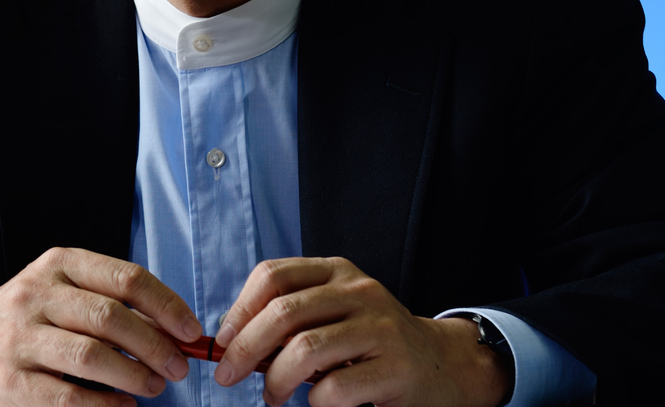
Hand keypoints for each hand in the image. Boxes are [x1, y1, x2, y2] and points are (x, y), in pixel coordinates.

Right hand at [0, 247, 201, 406]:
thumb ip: (112, 302)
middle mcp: (36, 295)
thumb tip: (175, 330)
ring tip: (155, 386)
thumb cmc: (31, 316)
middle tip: (179, 366)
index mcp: (58, 265)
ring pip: (89, 356)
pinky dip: (104, 405)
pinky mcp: (10, 382)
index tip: (191, 331)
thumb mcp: (64, 291)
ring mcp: (19, 339)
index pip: (125, 278)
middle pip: (110, 318)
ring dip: (133, 375)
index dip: (166, 306)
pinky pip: (67, 397)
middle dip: (155, 346)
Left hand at [211, 257, 511, 406]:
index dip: (239, 309)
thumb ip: (293, 316)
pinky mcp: (395, 370)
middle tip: (227, 375)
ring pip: (304, 350)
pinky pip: (334, 389)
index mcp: (338, 271)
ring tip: (272, 397)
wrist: (444, 365)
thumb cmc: (373, 343)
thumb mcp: (336, 312)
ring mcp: (381, 329)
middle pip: (282, 313)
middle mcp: (360, 292)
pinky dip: (313, 402)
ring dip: (275, 381)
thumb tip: (230, 340)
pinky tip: (316, 404)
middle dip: (243, 348)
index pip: (273, 275)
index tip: (221, 340)